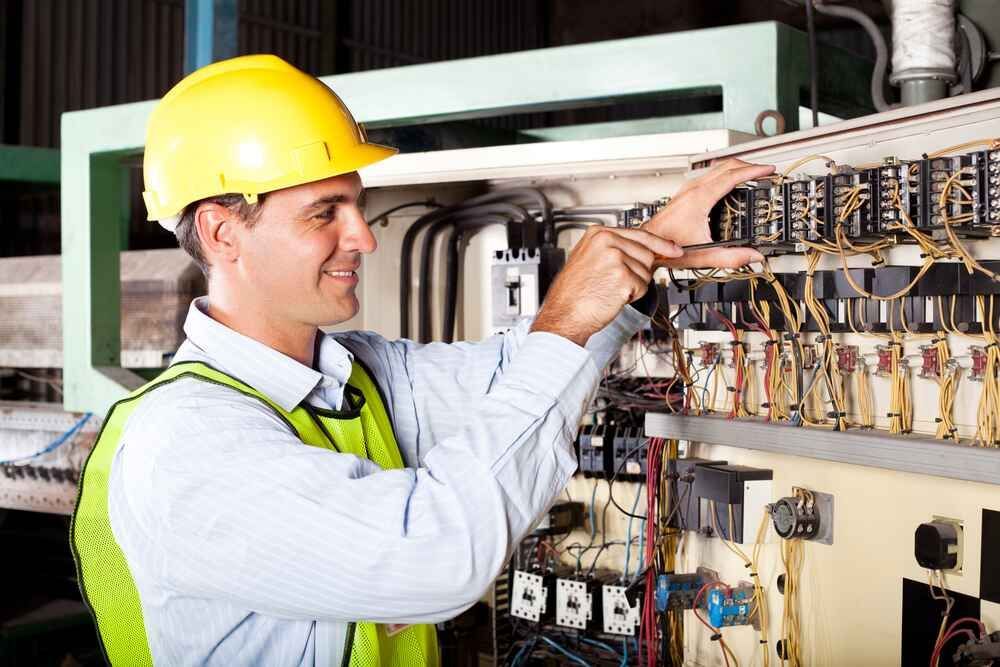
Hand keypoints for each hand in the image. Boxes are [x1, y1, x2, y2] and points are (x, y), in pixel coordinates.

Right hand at [531, 227, 682, 345]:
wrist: (564, 315)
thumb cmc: (573, 293)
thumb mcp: (588, 259)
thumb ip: (613, 249)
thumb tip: (642, 250)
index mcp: (598, 234)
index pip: (639, 234)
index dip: (659, 244)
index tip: (673, 248)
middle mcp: (607, 242)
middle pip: (646, 253)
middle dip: (638, 271)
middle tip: (615, 282)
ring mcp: (615, 258)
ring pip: (646, 271)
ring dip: (634, 285)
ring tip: (609, 289)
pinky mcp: (623, 277)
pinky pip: (643, 287)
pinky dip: (632, 296)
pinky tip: (612, 296)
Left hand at [641, 158, 774, 268]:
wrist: (647, 245)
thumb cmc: (667, 247)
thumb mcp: (704, 255)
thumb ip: (731, 257)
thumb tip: (753, 256)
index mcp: (699, 199)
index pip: (732, 176)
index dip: (754, 171)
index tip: (768, 170)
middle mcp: (693, 190)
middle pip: (726, 166)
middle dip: (748, 165)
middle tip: (764, 170)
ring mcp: (688, 190)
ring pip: (716, 168)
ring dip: (736, 168)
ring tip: (751, 174)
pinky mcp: (685, 194)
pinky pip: (709, 175)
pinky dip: (724, 174)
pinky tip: (729, 184)